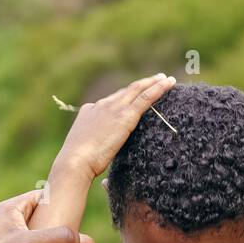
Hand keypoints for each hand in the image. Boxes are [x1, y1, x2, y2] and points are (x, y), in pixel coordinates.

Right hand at [53, 73, 176, 179]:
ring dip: (154, 82)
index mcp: (90, 112)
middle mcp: (101, 105)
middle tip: (157, 78)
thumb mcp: (85, 150)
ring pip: (138, 90)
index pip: (111, 101)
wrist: (75, 161)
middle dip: (142, 84)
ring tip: (167, 78)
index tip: (136, 94)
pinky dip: (158, 88)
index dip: (126, 96)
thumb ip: (94, 145)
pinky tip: (168, 83)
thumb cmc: (78, 164)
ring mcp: (113, 108)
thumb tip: (97, 154)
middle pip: (126, 92)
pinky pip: (146, 98)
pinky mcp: (125, 115)